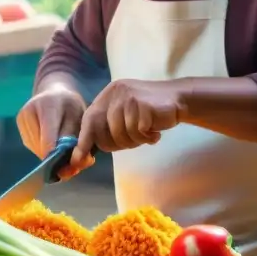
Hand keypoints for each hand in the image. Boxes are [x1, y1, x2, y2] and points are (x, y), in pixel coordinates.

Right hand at [16, 85, 85, 164]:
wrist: (55, 91)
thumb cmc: (71, 106)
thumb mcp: (80, 118)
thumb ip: (76, 141)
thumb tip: (74, 167)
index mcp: (48, 105)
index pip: (48, 138)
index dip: (57, 157)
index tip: (70, 168)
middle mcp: (29, 110)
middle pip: (41, 146)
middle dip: (57, 157)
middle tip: (73, 161)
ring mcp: (22, 117)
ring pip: (36, 148)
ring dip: (49, 154)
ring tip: (63, 147)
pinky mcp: (19, 123)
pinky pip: (32, 145)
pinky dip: (43, 148)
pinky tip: (52, 141)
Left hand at [69, 79, 187, 175]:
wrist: (178, 98)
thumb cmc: (148, 112)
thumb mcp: (123, 115)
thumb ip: (106, 128)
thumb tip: (83, 156)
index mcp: (106, 95)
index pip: (89, 121)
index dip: (83, 143)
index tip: (78, 161)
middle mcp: (114, 93)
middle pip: (103, 132)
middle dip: (115, 144)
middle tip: (132, 141)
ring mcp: (129, 97)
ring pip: (122, 134)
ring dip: (135, 141)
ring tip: (146, 133)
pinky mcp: (144, 105)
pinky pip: (138, 133)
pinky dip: (147, 138)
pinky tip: (155, 131)